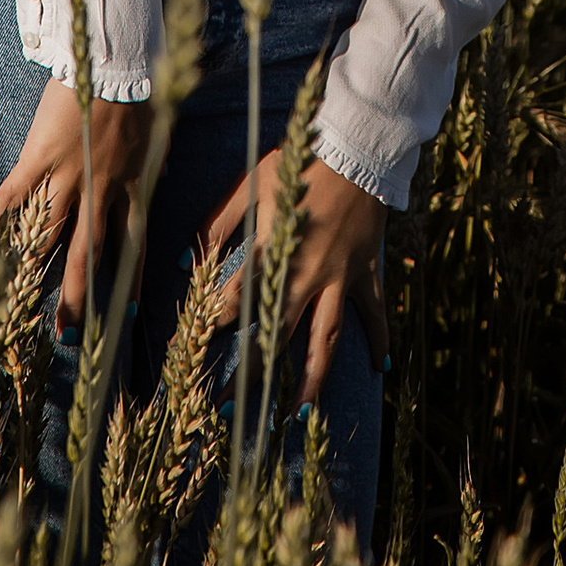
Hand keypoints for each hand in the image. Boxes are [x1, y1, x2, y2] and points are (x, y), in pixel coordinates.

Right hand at [0, 79, 152, 323]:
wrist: (116, 58)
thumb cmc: (142, 87)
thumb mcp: (157, 131)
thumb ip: (151, 159)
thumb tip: (157, 172)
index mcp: (135, 182)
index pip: (135, 241)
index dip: (132, 277)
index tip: (129, 311)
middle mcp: (103, 188)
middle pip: (89, 251)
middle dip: (79, 294)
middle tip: (68, 333)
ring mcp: (70, 174)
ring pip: (50, 231)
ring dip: (35, 265)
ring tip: (21, 297)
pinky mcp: (42, 155)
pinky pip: (17, 192)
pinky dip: (0, 213)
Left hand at [204, 151, 387, 396]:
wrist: (357, 147)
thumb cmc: (300, 162)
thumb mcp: (251, 185)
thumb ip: (217, 223)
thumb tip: (184, 261)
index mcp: (272, 252)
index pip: (233, 301)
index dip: (209, 328)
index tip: (187, 356)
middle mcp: (304, 274)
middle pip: (275, 335)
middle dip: (251, 374)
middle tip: (231, 414)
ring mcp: (338, 278)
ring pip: (325, 339)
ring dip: (312, 380)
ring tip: (300, 417)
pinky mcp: (365, 271)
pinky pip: (372, 312)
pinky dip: (380, 339)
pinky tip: (381, 368)